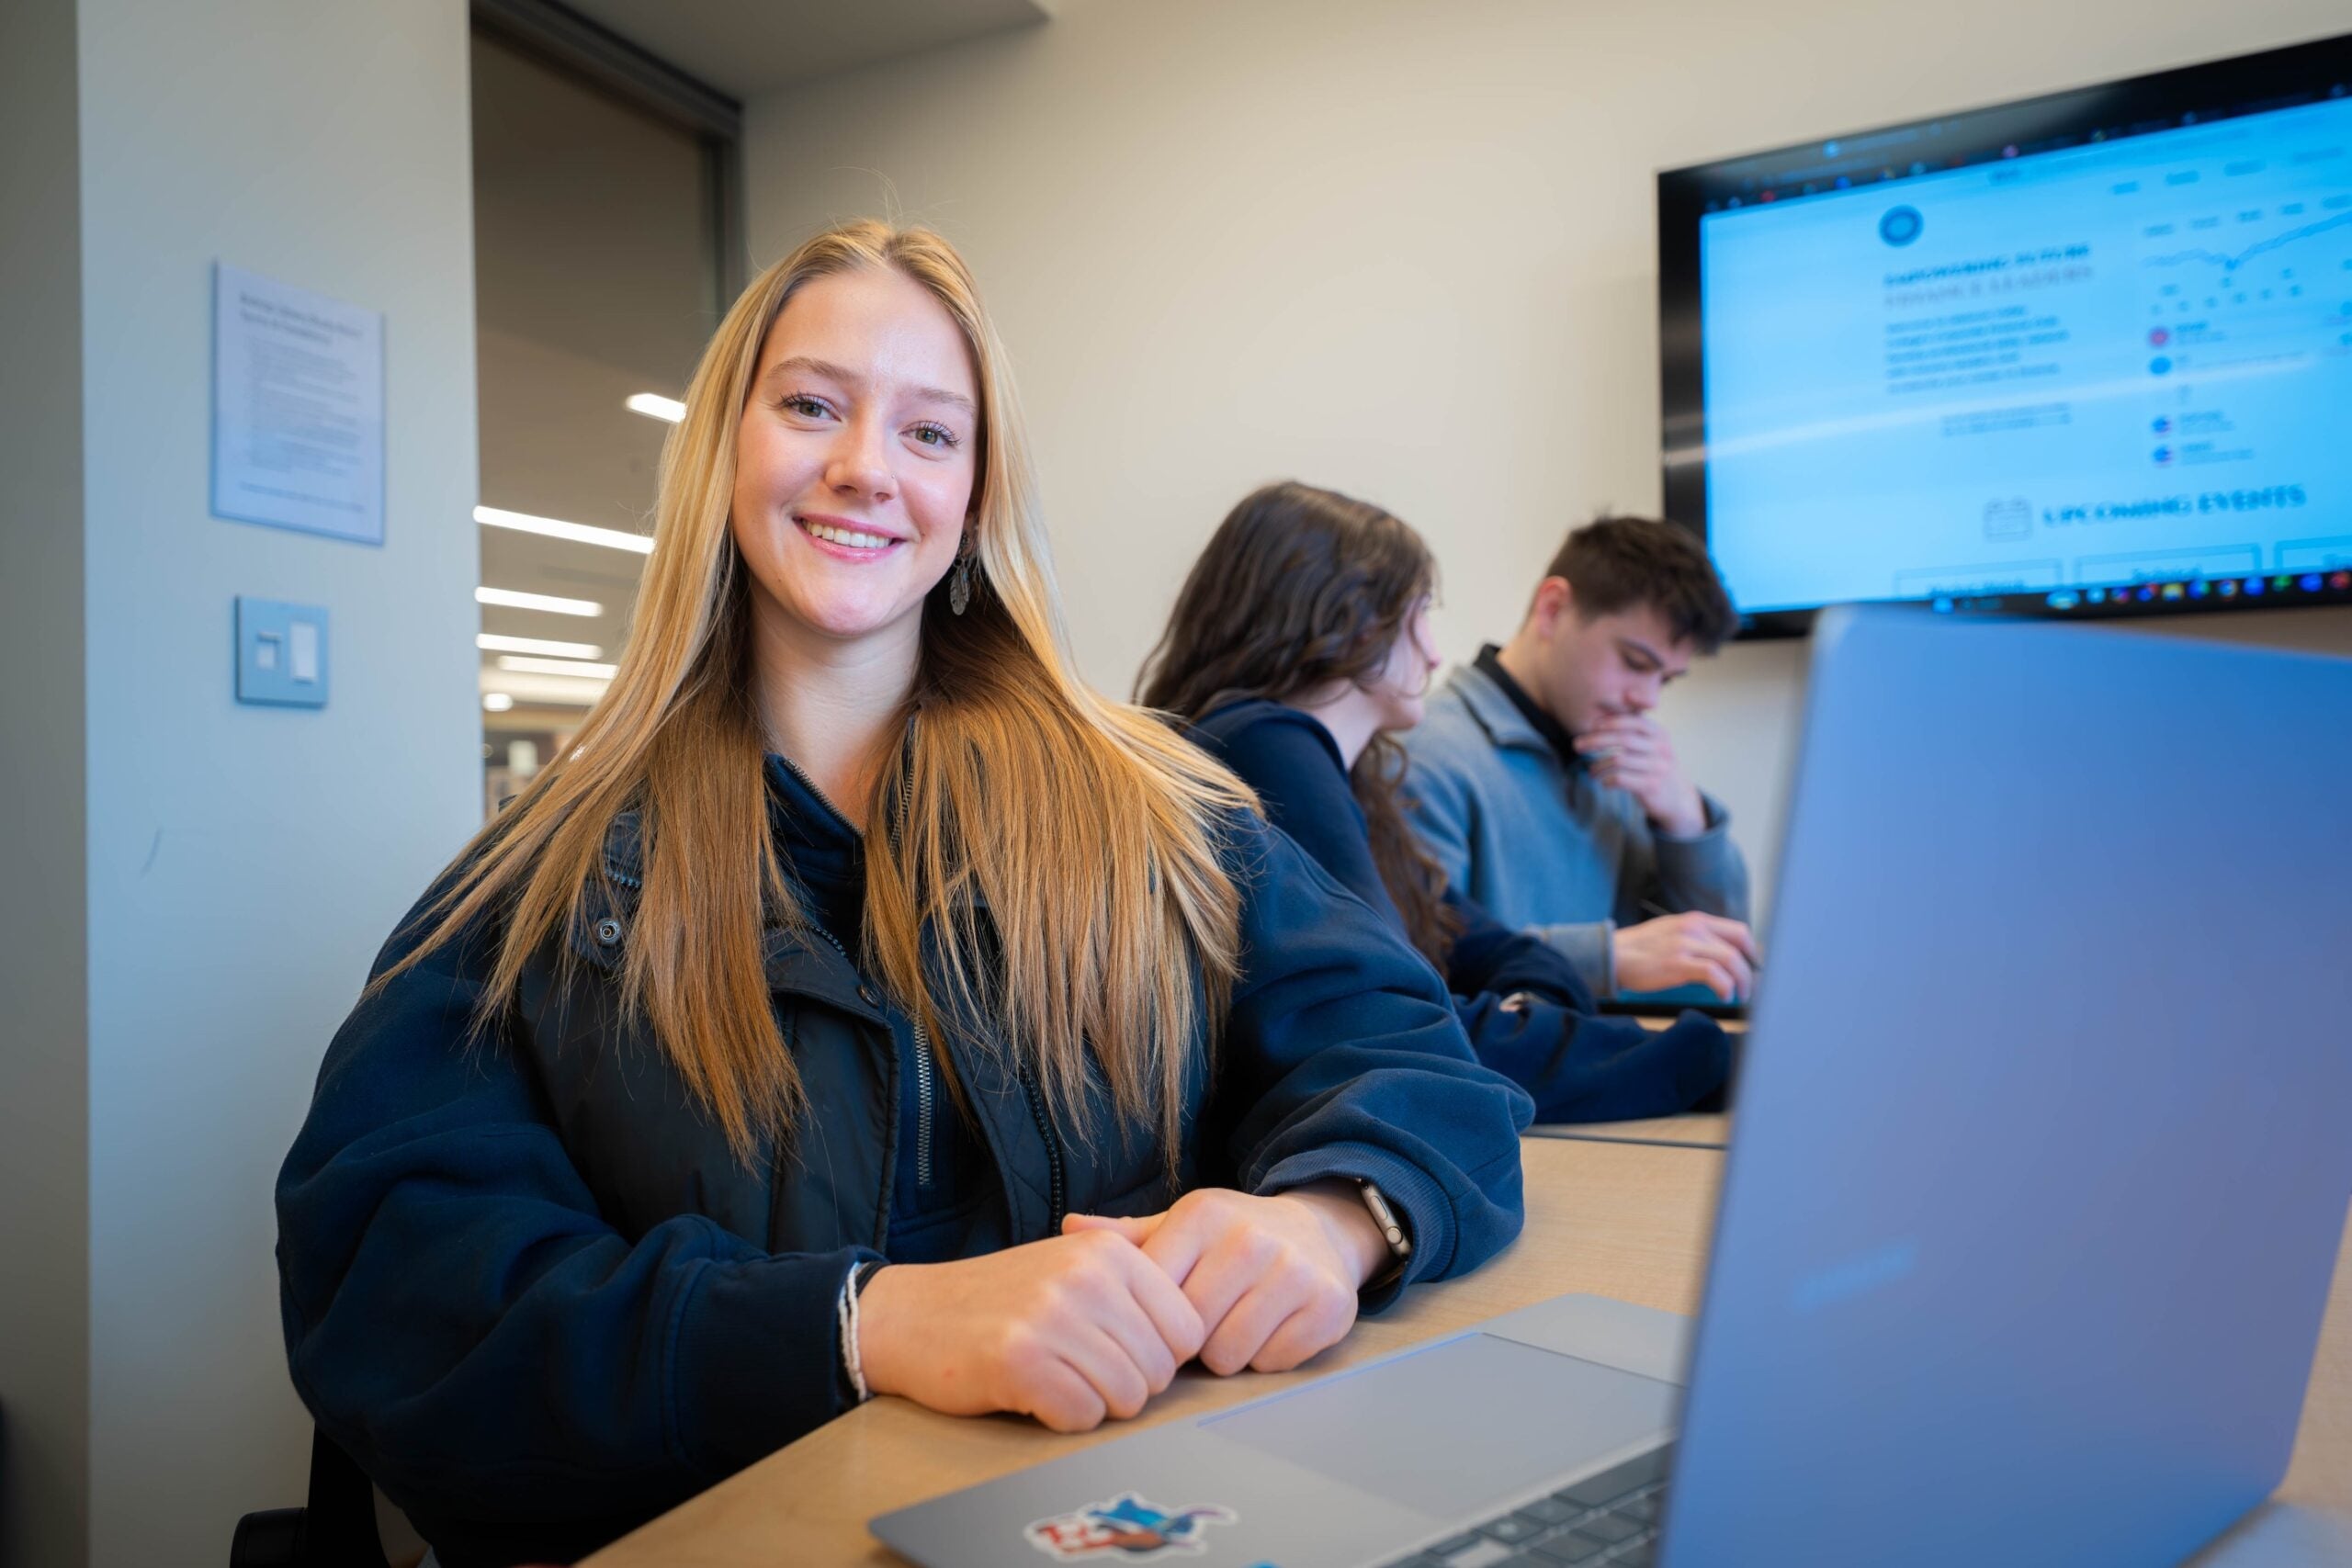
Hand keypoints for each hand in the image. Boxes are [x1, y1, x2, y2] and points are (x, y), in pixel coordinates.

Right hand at [857, 1229, 1205, 1432]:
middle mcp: (1087, 1277)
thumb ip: (1135, 1288)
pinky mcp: (1021, 1362)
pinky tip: (1034, 1393)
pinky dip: (1063, 1418)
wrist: (912, 1314)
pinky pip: (1082, 1418)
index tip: (1120, 1354)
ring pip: (1126, 1398)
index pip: (1188, 1329)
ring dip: (1095, 1404)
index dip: (1160, 1357)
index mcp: (1109, 1251)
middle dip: (1127, 1386)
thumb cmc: (1002, 1299)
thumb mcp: (1073, 1265)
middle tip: (1080, 1371)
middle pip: (1160, 1370)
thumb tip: (1202, 1331)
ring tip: (1057, 1379)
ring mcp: (1053, 1318)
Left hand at [1063, 1182, 1382, 1376]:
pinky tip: (1272, 1328)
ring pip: (1229, 1355)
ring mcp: (1294, 1271)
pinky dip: (1267, 1357)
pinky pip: (1272, 1363)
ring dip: (1227, 1353)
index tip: (1162, 1312)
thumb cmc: (1232, 1238)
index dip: (1153, 1316)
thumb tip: (1069, 1229)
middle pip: (1189, 1332)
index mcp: (1203, 1214)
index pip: (1154, 1295)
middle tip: (1205, 1321)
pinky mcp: (1328, 1306)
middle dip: (1190, 1340)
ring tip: (1236, 1322)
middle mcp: (1250, 1238)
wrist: (1319, 1231)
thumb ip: (1127, 1236)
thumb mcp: (1180, 1227)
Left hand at [1575, 715, 1704, 836]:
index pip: (1635, 721)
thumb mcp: (1653, 746)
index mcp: (1660, 735)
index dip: (1612, 721)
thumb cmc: (1656, 768)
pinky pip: (1621, 779)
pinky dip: (1607, 780)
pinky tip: (1603, 782)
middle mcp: (1661, 749)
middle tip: (1577, 745)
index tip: (1592, 726)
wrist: (1678, 799)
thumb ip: (1635, 732)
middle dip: (1596, 740)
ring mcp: (1658, 768)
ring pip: (1618, 760)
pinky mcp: (1651, 787)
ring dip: (1598, 765)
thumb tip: (1600, 721)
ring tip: (1592, 771)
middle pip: (1623, 739)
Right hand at [1613, 911, 1760, 1000]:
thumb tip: (1721, 958)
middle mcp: (1694, 927)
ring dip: (1742, 982)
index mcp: (1695, 920)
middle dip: (1751, 971)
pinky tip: (1723, 996)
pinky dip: (1725, 987)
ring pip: (1731, 960)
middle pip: (1740, 946)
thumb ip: (1696, 939)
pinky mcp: (1677, 962)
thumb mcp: (1672, 933)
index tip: (1753, 970)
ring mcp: (1686, 944)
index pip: (1739, 931)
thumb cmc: (1639, 950)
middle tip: (1750, 989)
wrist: (1611, 955)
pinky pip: (1714, 974)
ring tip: (1740, 996)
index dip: (1752, 953)